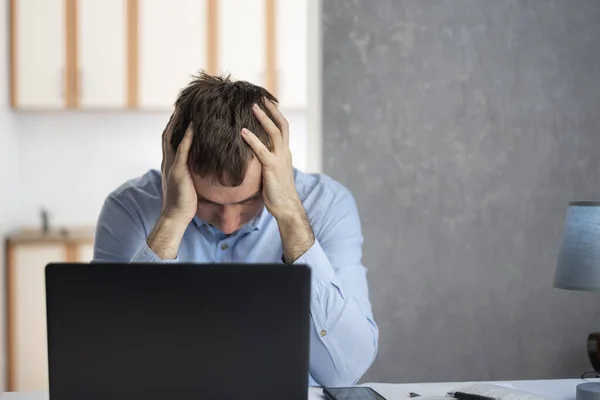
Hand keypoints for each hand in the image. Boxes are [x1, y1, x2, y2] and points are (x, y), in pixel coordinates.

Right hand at [160, 111, 196, 224]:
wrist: (176, 216)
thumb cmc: (184, 202)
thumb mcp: (187, 182)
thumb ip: (191, 171)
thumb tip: (202, 164)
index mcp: (170, 162)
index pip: (171, 138)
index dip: (175, 124)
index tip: (183, 111)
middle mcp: (168, 160)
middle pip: (169, 132)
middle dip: (175, 117)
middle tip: (183, 102)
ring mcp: (172, 164)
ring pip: (173, 136)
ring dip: (179, 121)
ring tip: (186, 106)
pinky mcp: (178, 170)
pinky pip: (183, 149)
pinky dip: (188, 136)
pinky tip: (195, 125)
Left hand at [241, 98, 299, 219]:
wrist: (286, 207)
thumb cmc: (277, 193)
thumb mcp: (272, 173)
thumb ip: (266, 162)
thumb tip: (253, 157)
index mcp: (285, 153)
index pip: (282, 129)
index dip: (276, 116)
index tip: (267, 104)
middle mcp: (285, 153)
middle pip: (281, 125)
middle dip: (271, 110)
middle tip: (260, 98)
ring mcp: (280, 159)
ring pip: (274, 133)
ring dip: (263, 118)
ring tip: (253, 107)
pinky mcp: (272, 167)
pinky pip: (262, 150)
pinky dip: (252, 139)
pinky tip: (243, 132)